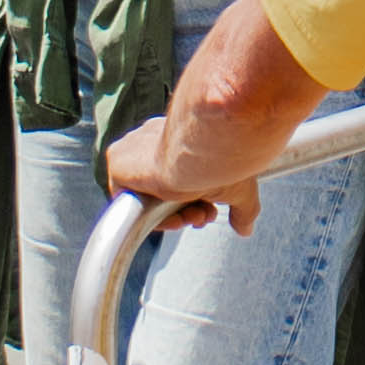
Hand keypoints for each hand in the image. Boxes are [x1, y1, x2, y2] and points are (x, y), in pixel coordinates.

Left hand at [103, 121, 258, 235]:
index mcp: (180, 137)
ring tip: (195, 215)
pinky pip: (129, 200)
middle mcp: (156, 140)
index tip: (211, 208)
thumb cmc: (227, 155)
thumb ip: (242, 208)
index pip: (178, 175)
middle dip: (187, 209)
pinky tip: (173, 217)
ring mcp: (135, 150)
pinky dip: (148, 214)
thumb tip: (245, 227)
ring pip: (149, 198)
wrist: (209, 144)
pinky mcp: (119, 161)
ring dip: (173, 215)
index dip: (196, 198)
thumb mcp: (239, 187)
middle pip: (164, 190)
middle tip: (205, 215)